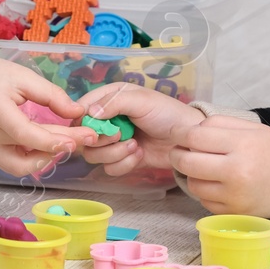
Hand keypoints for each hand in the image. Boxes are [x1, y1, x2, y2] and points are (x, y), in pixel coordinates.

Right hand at [0, 46, 96, 177]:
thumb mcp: (23, 76)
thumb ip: (51, 95)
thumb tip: (77, 113)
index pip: (27, 135)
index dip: (55, 141)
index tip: (80, 137)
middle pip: (30, 150)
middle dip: (62, 146)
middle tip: (87, 137)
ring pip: (23, 165)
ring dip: (48, 156)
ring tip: (66, 140)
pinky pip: (14, 165)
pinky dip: (34, 158)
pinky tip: (48, 145)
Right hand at [77, 83, 204, 174]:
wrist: (187, 140)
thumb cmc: (167, 113)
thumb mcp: (141, 100)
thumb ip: (113, 103)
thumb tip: (90, 113)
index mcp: (109, 99)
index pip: (81, 110)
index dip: (83, 122)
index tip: (95, 129)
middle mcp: (107, 120)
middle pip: (85, 137)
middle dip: (102, 140)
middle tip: (121, 135)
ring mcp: (114, 142)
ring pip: (94, 156)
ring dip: (114, 153)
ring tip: (135, 146)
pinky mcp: (122, 159)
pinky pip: (109, 169)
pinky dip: (124, 164)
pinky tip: (140, 155)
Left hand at [170, 114, 269, 218]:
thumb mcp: (252, 128)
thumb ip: (219, 124)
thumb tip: (188, 129)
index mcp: (242, 145)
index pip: (195, 137)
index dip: (178, 133)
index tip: (175, 132)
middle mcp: (238, 173)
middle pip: (188, 163)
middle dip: (177, 154)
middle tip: (178, 150)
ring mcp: (236, 197)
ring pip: (193, 184)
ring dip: (190, 174)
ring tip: (201, 166)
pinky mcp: (235, 214)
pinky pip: (205, 201)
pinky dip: (204, 191)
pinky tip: (215, 182)